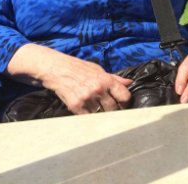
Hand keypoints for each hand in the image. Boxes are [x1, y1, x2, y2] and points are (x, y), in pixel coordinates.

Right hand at [7, 44, 132, 113]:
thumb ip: (115, 78)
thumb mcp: (98, 69)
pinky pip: (88, 118)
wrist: (57, 69)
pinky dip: (90, 117)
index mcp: (105, 80)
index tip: (123, 104)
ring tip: (100, 111)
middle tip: (112, 110)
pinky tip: (89, 112)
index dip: (126, 102)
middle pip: (114, 109)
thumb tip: (130, 83)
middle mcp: (98, 89)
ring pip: (102, 115)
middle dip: (114, 110)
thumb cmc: (79, 68)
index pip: (124, 96)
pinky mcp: (75, 106)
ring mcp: (86, 99)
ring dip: (102, 115)